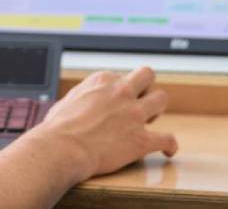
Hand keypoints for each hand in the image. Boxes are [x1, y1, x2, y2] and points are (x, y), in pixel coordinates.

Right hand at [28, 67, 177, 181]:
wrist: (62, 149)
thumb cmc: (58, 129)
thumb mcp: (67, 100)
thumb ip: (82, 96)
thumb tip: (81, 101)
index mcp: (103, 80)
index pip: (120, 77)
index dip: (118, 91)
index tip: (114, 102)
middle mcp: (122, 92)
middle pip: (147, 76)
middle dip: (146, 87)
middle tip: (138, 102)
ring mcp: (135, 115)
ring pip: (161, 99)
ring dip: (157, 109)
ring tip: (150, 120)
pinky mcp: (141, 140)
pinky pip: (167, 139)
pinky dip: (170, 145)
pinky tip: (168, 151)